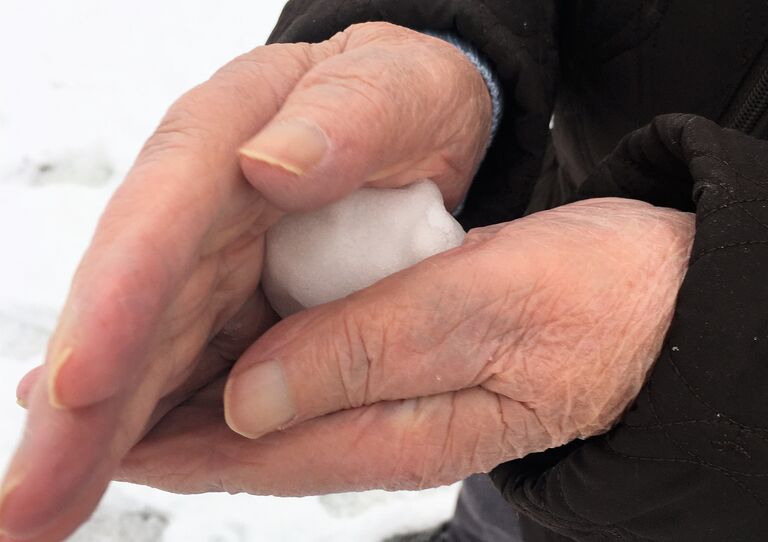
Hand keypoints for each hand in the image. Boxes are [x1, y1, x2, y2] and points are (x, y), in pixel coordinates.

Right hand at [2, 22, 490, 540]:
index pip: (164, 213)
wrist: (411, 121)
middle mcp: (201, 206)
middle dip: (83, 407)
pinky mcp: (232, 302)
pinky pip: (192, 369)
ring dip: (100, 436)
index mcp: (228, 136)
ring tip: (46, 510)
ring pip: (149, 353)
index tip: (82, 382)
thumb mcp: (395, 87)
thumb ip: (347, 117)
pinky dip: (160, 425)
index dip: (120, 298)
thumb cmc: (401, 97)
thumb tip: (272, 165)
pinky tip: (117, 469)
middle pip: (133, 305)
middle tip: (30, 498)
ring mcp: (211, 259)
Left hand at [110, 198, 693, 495]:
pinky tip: (216, 345)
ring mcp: (392, 400)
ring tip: (123, 376)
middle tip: (75, 408)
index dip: (162, 443)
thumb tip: (251, 398)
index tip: (86, 429)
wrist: (652, 303)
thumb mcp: (483, 311)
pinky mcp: (401, 364)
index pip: (251, 449)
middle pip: (245, 441)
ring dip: (191, 396)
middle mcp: (383, 425)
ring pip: (266, 411)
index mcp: (398, 426)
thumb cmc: (588, 304)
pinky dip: (246, 365)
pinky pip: (304, 374)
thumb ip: (365, 352)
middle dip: (158, 427)